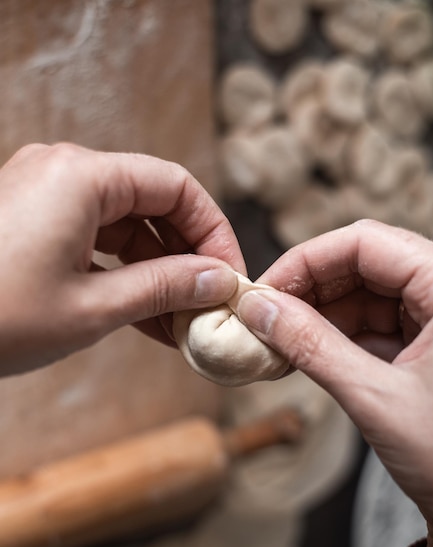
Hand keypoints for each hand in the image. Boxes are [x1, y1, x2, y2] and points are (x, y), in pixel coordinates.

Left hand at [0, 143, 244, 374]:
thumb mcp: (92, 308)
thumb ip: (164, 288)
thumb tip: (218, 281)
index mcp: (81, 176)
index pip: (176, 187)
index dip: (213, 231)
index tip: (230, 276)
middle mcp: (65, 173)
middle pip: (153, 205)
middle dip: (187, 257)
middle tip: (210, 304)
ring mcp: (48, 195)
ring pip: (127, 228)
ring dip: (158, 273)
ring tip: (184, 322)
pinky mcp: (36, 221)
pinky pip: (98, 241)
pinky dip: (125, 276)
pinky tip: (150, 317)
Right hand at [237, 219, 432, 546]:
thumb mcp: (375, 397)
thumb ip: (312, 346)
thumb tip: (259, 310)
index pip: (368, 243)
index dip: (308, 261)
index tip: (264, 289)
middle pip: (363, 264)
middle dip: (308, 289)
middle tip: (262, 316)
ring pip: (363, 295)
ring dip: (316, 316)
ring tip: (275, 340)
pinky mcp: (424, 344)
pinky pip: (370, 325)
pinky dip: (333, 337)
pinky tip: (301, 353)